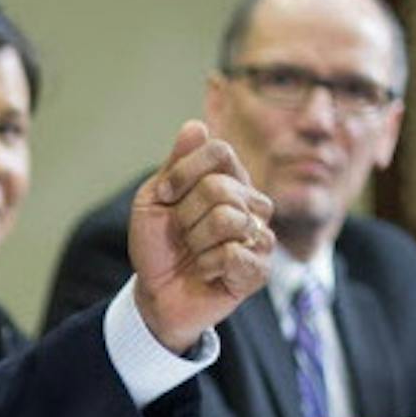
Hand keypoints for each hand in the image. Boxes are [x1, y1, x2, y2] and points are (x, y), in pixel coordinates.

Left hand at [129, 120, 275, 352]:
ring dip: (195, 241)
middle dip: (185, 215)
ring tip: (194, 253)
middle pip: (220, 188)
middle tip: (181, 234)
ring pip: (228, 220)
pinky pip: (235, 254)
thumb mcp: (155, 200)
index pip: (220, 152)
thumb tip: (196, 125)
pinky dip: (208, 264)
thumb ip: (176, 165)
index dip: (184, 172)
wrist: (156, 290)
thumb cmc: (157, 244)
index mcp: (228, 180)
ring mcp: (260, 235)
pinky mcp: (261, 268)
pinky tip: (207, 271)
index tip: (165, 195)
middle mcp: (250, 203)